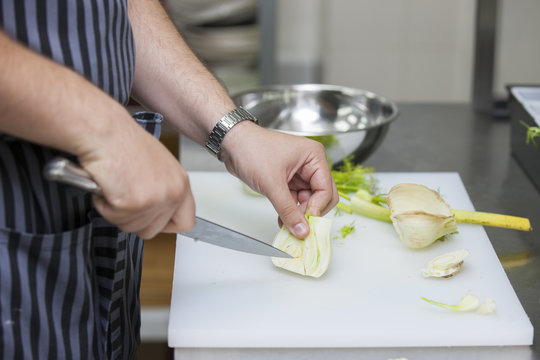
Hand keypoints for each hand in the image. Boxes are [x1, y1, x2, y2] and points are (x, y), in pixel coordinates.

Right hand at [77, 110, 195, 238]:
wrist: (105, 131)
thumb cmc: (125, 142)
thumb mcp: (158, 166)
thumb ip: (163, 189)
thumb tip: (158, 210)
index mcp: (181, 183)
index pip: (186, 222)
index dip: (166, 225)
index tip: (154, 220)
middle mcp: (172, 193)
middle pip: (153, 230)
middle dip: (134, 219)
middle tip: (124, 196)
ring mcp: (154, 200)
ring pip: (130, 227)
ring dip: (116, 211)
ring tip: (115, 185)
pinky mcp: (133, 203)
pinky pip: (113, 217)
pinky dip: (104, 205)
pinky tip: (107, 185)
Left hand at [220, 122, 337, 238]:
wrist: (231, 143)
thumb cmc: (252, 150)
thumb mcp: (272, 183)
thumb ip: (288, 210)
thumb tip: (302, 230)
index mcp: (313, 157)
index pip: (326, 189)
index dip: (318, 208)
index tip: (307, 224)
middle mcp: (310, 164)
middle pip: (321, 196)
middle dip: (310, 212)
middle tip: (300, 227)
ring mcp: (298, 173)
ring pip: (307, 201)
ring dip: (299, 214)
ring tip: (289, 227)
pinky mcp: (287, 181)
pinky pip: (295, 201)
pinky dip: (290, 211)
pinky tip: (283, 222)